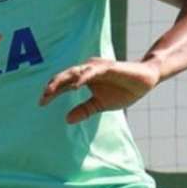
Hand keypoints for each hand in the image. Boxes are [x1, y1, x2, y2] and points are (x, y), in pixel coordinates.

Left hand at [39, 57, 159, 123]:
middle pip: (65, 77)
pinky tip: (76, 84)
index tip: (40, 104)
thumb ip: (84, 110)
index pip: (64, 85)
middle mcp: (87, 70)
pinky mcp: (109, 67)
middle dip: (52, 87)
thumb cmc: (122, 90)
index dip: (51, 93)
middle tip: (42, 99)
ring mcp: (97, 67)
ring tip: (51, 91)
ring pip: (75, 72)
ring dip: (63, 81)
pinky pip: (93, 71)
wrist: (145, 81)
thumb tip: (67, 119)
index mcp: (84, 79)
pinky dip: (83, 77)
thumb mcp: (100, 105)